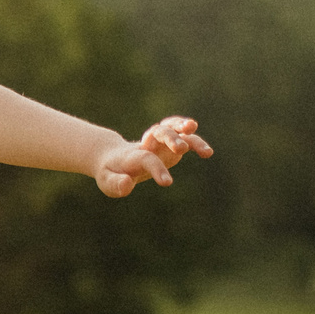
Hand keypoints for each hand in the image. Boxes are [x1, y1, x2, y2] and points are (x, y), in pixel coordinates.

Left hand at [93, 115, 212, 197]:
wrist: (112, 157)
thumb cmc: (110, 172)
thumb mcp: (107, 181)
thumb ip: (116, 184)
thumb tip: (127, 184)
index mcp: (132, 155)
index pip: (146, 158)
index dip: (157, 168)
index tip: (167, 183)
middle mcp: (147, 144)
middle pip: (160, 133)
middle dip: (171, 138)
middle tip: (181, 148)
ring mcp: (160, 142)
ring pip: (174, 130)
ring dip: (186, 132)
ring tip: (201, 143)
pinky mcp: (171, 144)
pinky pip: (184, 137)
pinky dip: (195, 141)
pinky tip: (207, 152)